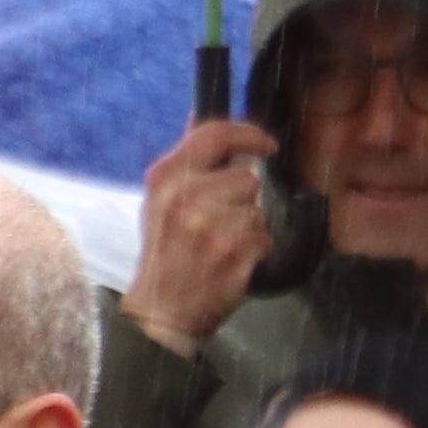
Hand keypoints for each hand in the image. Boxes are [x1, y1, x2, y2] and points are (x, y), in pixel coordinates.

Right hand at [127, 119, 280, 356]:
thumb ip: (186, 160)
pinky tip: (231, 260)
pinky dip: (254, 250)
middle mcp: (183, 198)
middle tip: (222, 218)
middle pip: (246, 177)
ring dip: (249, 225)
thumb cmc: (165, 252)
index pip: (214, 134)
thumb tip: (197, 117)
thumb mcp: (160, 201)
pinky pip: (264, 237)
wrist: (161, 310)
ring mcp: (208, 226)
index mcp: (164, 179)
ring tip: (223, 241)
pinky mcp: (232, 252)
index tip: (267, 145)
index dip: (249, 134)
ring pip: (257, 209)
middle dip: (243, 198)